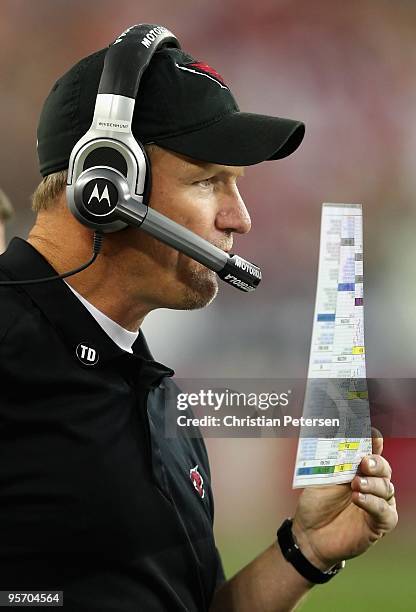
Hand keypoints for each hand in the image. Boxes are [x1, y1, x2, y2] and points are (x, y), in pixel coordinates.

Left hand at [292, 429, 397, 571]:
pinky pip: (385, 512)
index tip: (373, 435)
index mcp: (359, 469)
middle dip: (376, 463)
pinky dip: (373, 503)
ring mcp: (377, 504)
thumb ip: (336, 462)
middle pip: (384, 468)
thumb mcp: (322, 478)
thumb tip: (344, 439)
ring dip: (372, 484)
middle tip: (364, 463)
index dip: (374, 442)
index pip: (372, 451)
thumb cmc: (316, 503)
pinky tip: (359, 498)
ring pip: (387, 488)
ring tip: (355, 484)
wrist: (308, 534)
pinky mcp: (379, 524)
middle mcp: (371, 484)